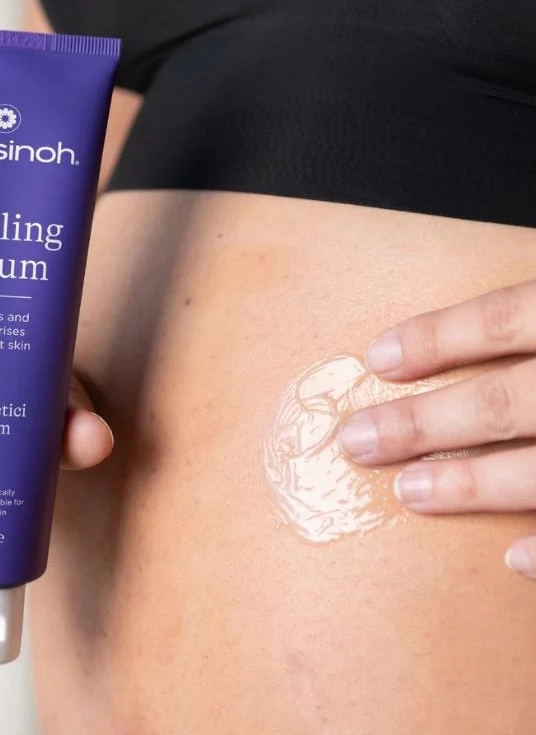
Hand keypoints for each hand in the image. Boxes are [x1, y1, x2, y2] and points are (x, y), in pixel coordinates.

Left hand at [337, 280, 535, 577]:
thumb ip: (532, 313)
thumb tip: (476, 321)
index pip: (505, 318)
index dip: (436, 338)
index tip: (375, 359)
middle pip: (503, 402)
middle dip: (424, 423)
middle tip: (356, 441)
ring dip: (472, 485)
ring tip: (408, 493)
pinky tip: (512, 561)